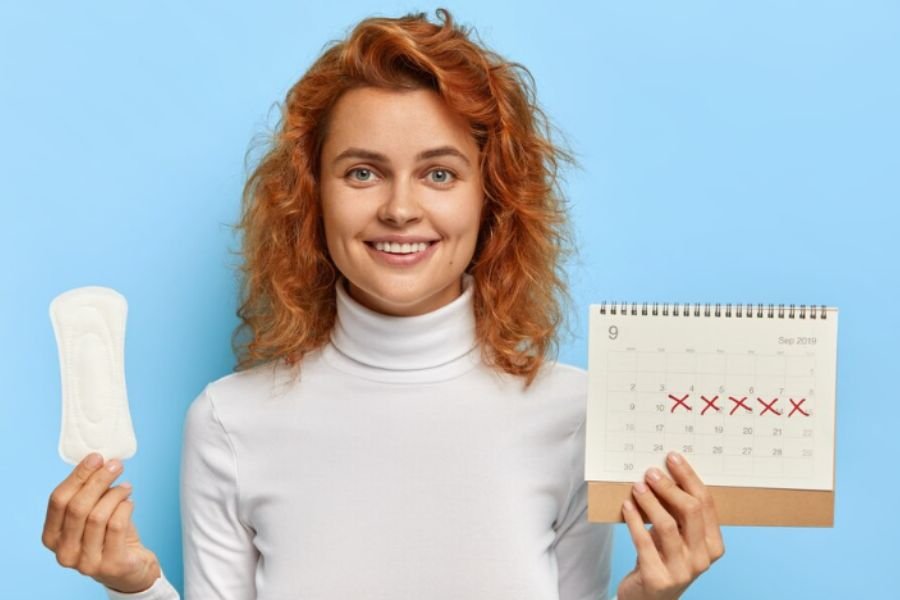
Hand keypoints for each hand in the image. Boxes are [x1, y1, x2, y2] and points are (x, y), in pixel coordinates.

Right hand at [42, 453, 161, 592]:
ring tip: (125, 486)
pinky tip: (129, 502)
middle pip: (78, 507)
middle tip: (116, 465)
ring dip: (115, 494)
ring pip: (98, 516)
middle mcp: (64, 553)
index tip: (96, 457)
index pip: (58, 501)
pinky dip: (125, 507)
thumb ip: (89, 493)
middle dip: (98, 480)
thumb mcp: (91, 514)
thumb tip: (99, 460)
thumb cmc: (108, 535)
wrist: (130, 568)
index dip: (77, 476)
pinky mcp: (110, 565)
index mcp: (52, 537)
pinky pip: (117, 526)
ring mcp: (85, 563)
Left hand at [617, 452, 724, 599]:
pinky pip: (644, 542)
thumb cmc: (664, 558)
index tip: (672, 458)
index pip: (705, 504)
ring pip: (667, 526)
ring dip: (650, 501)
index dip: (689, 478)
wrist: (649, 599)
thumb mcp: (678, 536)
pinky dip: (634, 520)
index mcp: (713, 545)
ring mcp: (682, 571)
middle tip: (651, 472)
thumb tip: (665, 471)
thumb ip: (678, 512)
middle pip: (690, 512)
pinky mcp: (657, 578)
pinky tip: (627, 506)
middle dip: (669, 486)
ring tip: (637, 486)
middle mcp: (702, 559)